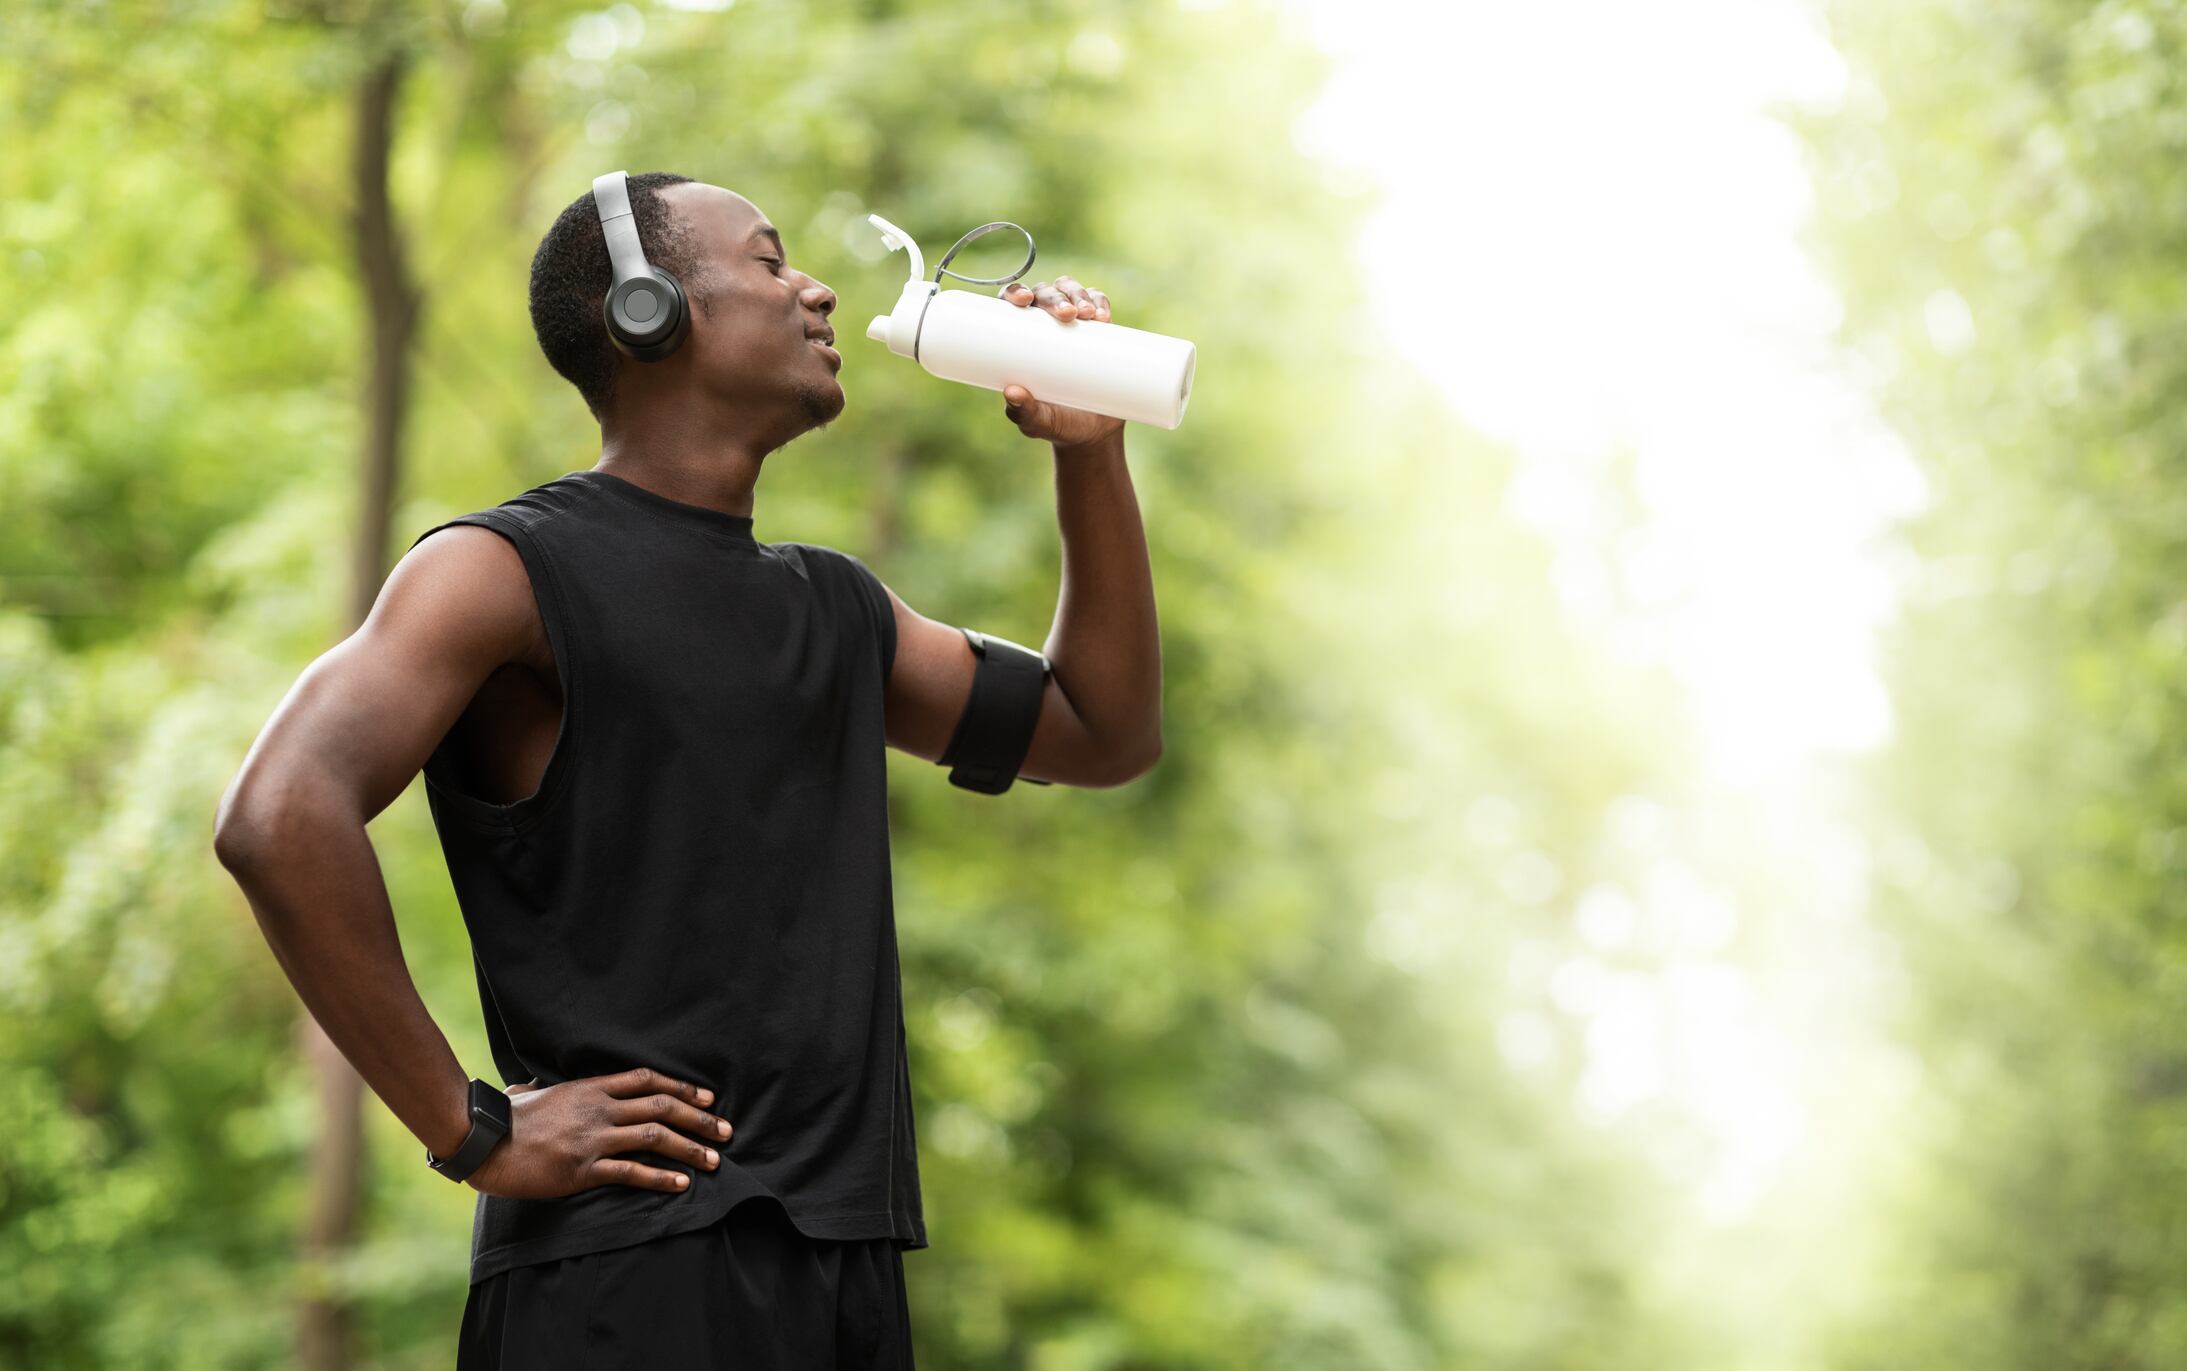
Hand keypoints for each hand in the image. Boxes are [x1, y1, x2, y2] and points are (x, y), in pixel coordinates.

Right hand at [462, 1067, 733, 1199]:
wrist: (484, 1142)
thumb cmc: (504, 1119)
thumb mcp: (530, 1094)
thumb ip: (541, 1087)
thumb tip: (532, 1085)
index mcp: (590, 1088)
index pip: (647, 1080)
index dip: (682, 1088)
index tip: (708, 1098)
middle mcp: (599, 1109)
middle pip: (661, 1108)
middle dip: (699, 1119)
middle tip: (726, 1131)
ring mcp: (593, 1138)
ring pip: (655, 1138)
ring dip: (690, 1148)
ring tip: (715, 1160)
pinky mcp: (583, 1169)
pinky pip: (631, 1172)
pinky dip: (661, 1178)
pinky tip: (682, 1184)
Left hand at [999, 274, 1126, 450]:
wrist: (1094, 432)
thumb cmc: (1056, 422)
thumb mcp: (1037, 421)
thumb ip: (1023, 412)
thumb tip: (1011, 392)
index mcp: (1020, 338)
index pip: (1011, 304)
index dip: (1015, 292)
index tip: (1024, 301)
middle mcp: (1044, 323)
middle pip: (1044, 293)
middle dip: (1055, 296)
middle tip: (1068, 315)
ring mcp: (1074, 323)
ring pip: (1071, 291)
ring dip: (1078, 294)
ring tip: (1088, 315)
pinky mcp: (1099, 329)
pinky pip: (1099, 303)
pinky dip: (1100, 302)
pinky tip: (1102, 315)